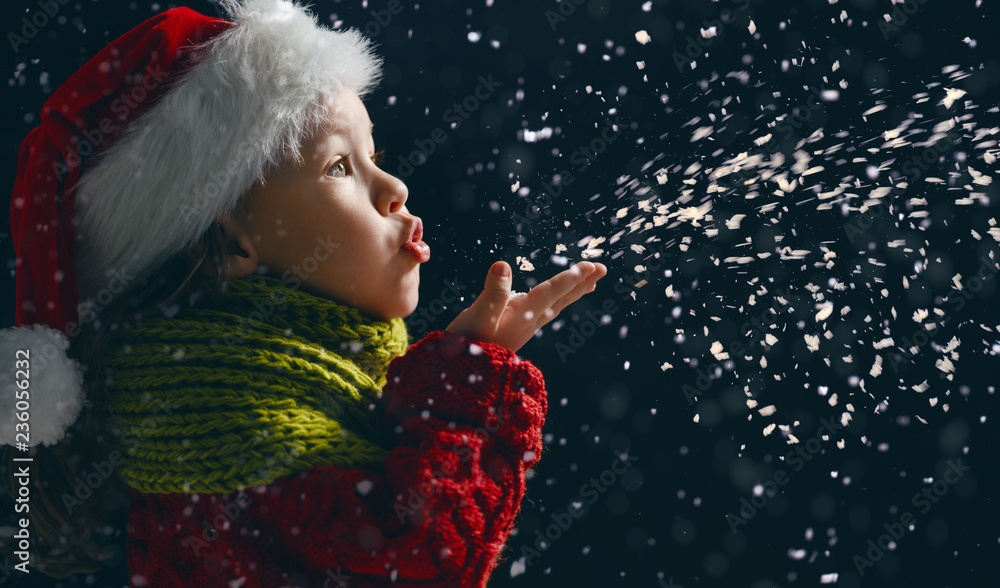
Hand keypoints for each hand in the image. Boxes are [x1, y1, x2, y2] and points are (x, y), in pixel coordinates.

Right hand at [446, 260, 607, 352]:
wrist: (462, 373)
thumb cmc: (467, 344)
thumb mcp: (476, 318)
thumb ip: (491, 293)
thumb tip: (502, 265)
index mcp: (522, 316)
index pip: (550, 292)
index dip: (569, 278)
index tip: (589, 266)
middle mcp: (528, 321)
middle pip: (561, 299)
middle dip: (581, 282)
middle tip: (602, 268)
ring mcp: (524, 326)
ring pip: (556, 305)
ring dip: (573, 291)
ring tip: (590, 282)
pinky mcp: (517, 328)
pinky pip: (544, 309)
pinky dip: (556, 299)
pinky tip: (555, 298)